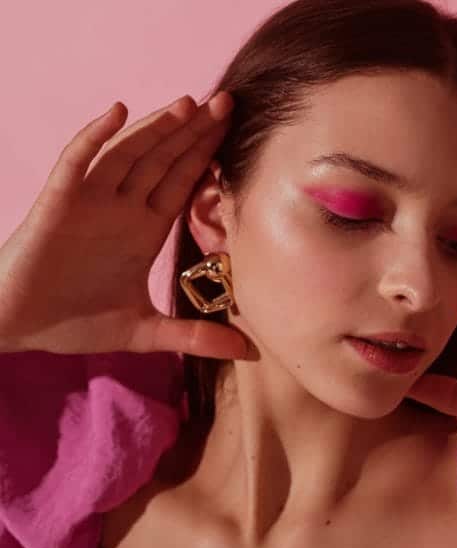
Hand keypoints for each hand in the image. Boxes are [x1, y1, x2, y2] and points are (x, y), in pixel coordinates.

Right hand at [0, 91, 248, 359]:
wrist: (16, 327)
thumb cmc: (74, 322)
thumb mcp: (146, 332)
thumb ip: (195, 337)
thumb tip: (249, 352)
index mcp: (144, 229)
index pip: (184, 183)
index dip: (208, 157)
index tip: (236, 132)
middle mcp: (122, 208)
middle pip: (164, 160)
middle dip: (193, 132)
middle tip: (227, 102)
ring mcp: (90, 201)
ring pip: (129, 155)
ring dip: (155, 129)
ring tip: (188, 104)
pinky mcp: (58, 203)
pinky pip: (77, 162)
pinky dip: (96, 137)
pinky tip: (119, 112)